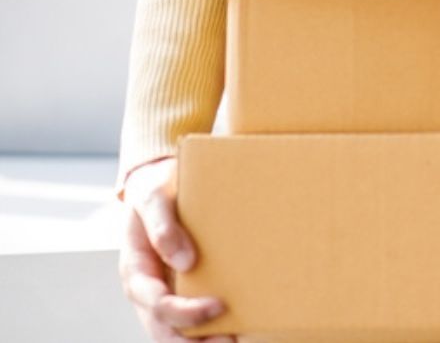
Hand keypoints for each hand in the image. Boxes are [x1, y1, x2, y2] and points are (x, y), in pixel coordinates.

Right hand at [119, 156, 232, 342]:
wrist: (159, 183)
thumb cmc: (155, 189)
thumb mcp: (153, 197)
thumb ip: (163, 226)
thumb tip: (185, 262)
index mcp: (135, 272)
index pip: (158, 305)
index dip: (186, 312)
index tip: (217, 305)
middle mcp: (147, 291)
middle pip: (164, 333)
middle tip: (229, 341)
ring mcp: (162, 293)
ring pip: (175, 335)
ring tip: (234, 340)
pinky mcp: (180, 289)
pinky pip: (188, 321)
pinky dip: (206, 331)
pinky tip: (233, 329)